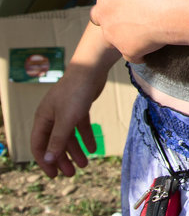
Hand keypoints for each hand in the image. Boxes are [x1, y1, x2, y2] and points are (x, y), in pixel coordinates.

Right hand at [31, 62, 106, 177]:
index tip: (54, 175)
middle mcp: (52, 115)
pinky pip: (80, 126)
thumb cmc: (75, 93)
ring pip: (68, 135)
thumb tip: (48, 159)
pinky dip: (86, 137)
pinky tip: (93, 148)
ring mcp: (66, 110)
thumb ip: (58, 140)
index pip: (39, 145)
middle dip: (62, 158)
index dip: (45, 161)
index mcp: (43, 118)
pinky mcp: (79, 106)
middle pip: (54, 142)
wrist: (91, 68)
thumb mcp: (66, 120)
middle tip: (71, 173)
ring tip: (85, 164)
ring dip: (75, 150)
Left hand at [90, 0, 174, 62]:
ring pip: (112, 37)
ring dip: (122, 33)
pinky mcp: (127, 51)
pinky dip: (139, 52)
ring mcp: (114, 34)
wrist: (171, 8)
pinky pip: (131, 54)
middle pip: (98, 14)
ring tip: (142, 29)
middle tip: (128, 11)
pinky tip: (149, 47)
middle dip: (109, 13)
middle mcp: (104, 12)